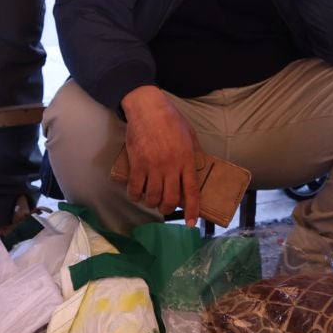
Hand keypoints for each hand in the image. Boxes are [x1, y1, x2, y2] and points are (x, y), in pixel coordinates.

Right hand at [121, 86, 201, 223]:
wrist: (148, 108)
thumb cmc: (171, 119)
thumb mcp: (190, 136)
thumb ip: (194, 154)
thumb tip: (197, 169)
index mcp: (187, 160)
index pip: (191, 192)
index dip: (192, 210)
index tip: (191, 223)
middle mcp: (171, 167)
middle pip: (170, 199)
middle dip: (167, 209)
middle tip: (165, 208)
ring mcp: (153, 167)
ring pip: (152, 197)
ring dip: (152, 203)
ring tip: (151, 200)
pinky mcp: (137, 164)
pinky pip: (135, 188)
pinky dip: (135, 195)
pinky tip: (136, 194)